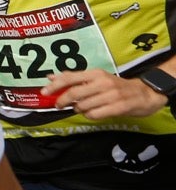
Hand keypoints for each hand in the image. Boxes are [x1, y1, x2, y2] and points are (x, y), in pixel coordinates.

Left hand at [44, 68, 167, 118]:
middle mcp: (103, 82)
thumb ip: (75, 78)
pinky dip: (89, 115)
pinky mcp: (119, 107)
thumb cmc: (117, 86)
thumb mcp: (97, 78)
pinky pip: (94, 114)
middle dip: (62, 100)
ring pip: (83, 105)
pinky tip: (93, 112)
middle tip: (58, 104)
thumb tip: (50, 77)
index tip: (44, 92)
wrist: (145, 93)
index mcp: (96, 74)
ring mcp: (112, 95)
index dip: (55, 86)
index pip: (70, 77)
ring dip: (78, 109)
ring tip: (82, 107)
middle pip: (74, 93)